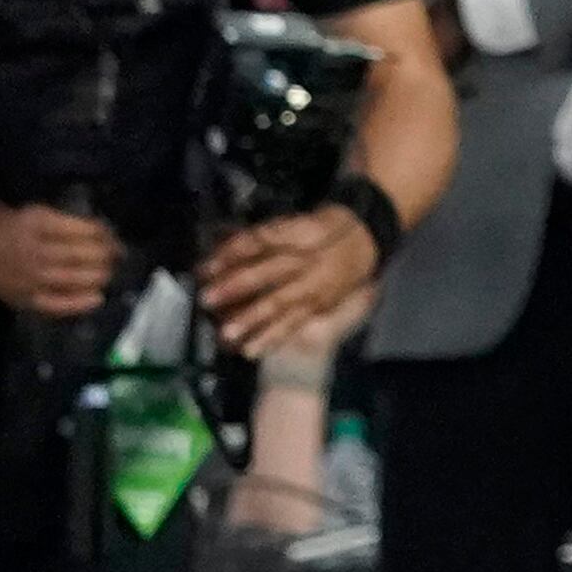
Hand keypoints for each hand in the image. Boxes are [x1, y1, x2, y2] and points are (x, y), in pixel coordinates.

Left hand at [0, 199, 121, 319]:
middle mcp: (30, 275)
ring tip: (114, 246)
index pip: (59, 304)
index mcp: (19, 295)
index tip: (100, 296)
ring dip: (103, 249)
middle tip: (115, 264)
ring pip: (79, 252)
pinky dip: (91, 228)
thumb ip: (27, 292)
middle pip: (77, 276)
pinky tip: (102, 227)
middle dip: (100, 272)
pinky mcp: (35, 222)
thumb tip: (64, 293)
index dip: (82, 301)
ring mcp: (34, 248)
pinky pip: (72, 227)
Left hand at [200, 207, 383, 357]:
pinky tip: (251, 350)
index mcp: (296, 233)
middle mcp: (305, 260)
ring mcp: (314, 286)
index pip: (259, 241)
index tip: (204, 267)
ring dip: (251, 320)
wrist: (367, 238)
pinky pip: (293, 324)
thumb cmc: (322, 227)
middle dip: (235, 287)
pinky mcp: (319, 307)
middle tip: (207, 299)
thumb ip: (260, 235)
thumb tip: (220, 243)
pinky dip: (272, 338)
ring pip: (279, 304)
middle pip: (267, 273)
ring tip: (227, 334)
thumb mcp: (293, 221)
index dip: (230, 254)